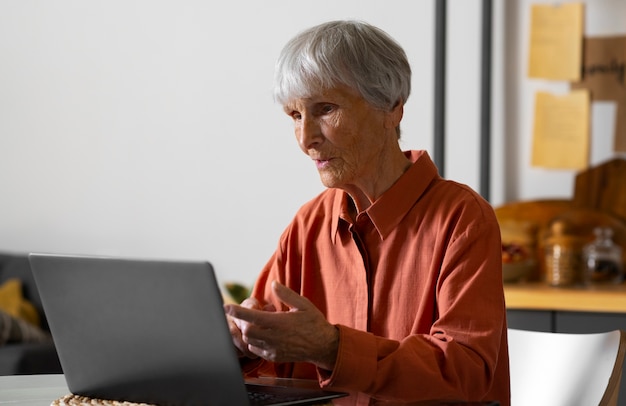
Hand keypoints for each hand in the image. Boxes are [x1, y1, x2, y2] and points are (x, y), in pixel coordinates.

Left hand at [224, 281, 338, 370]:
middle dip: (244, 323)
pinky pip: (256, 350)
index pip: (252, 317)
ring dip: (250, 333)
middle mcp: (274, 337)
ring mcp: (273, 349)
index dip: (237, 311)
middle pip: (246, 331)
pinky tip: (266, 336)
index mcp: (279, 322)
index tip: (226, 306)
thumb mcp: (303, 304)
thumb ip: (286, 294)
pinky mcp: (274, 357)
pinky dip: (256, 343)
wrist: (323, 346)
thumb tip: (273, 284)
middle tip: (250, 316)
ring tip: (261, 326)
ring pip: (250, 341)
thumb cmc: (313, 322)